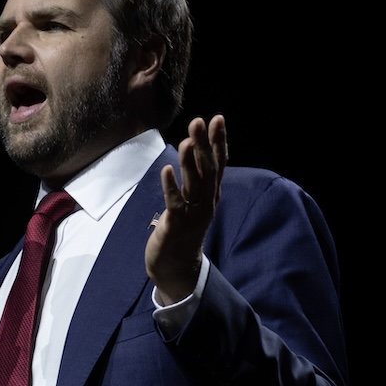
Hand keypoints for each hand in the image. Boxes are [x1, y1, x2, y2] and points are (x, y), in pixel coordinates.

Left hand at [145, 114, 227, 304]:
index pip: (219, 164)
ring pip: (194, 184)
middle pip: (208, 170)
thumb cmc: (182, 229)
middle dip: (204, 145)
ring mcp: (192, 215)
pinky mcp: (175, 226)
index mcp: (211, 195)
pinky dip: (171, 187)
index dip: (219, 141)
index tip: (218, 118)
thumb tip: (196, 149)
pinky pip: (175, 204)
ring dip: (190, 162)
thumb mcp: (193, 201)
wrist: (175, 267)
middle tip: (199, 121)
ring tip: (187, 140)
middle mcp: (206, 203)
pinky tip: (166, 170)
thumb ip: (196, 178)